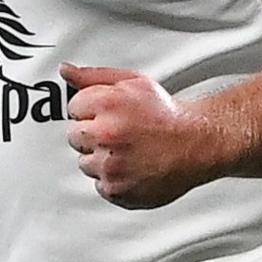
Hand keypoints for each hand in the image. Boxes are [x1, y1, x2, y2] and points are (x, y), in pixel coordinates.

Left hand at [63, 65, 212, 207]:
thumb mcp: (132, 82)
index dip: (92, 110)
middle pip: (74, 136)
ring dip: (102, 158)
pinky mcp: (116, 189)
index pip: (73, 108)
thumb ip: (93, 77)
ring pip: (85, 163)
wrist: (196, 143)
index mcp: (107, 104)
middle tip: (120, 132)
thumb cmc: (166, 115)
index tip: (110, 113)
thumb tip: (66, 71)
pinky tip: (132, 166)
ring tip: (129, 150)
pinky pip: (100, 185)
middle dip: (93, 133)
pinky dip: (114, 179)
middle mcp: (106, 134)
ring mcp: (110, 164)